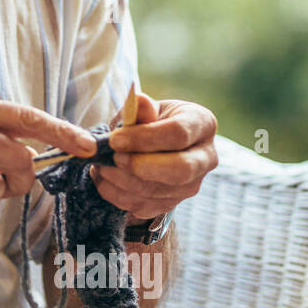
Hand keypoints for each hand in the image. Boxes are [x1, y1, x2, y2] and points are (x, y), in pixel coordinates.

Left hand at [90, 91, 217, 221]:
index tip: (114, 139)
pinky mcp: (173, 203)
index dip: (144, 138)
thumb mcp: (143, 108)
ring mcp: (192, 185)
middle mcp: (206, 158)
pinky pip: (145, 206)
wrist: (147, 144)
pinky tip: (104, 180)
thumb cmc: (146, 121)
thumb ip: (140, 108)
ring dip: (123, 182)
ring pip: (159, 192)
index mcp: (202, 124)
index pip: (179, 134)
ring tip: (101, 167)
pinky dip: (118, 195)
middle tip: (114, 158)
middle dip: (140, 166)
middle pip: (180, 170)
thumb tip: (139, 101)